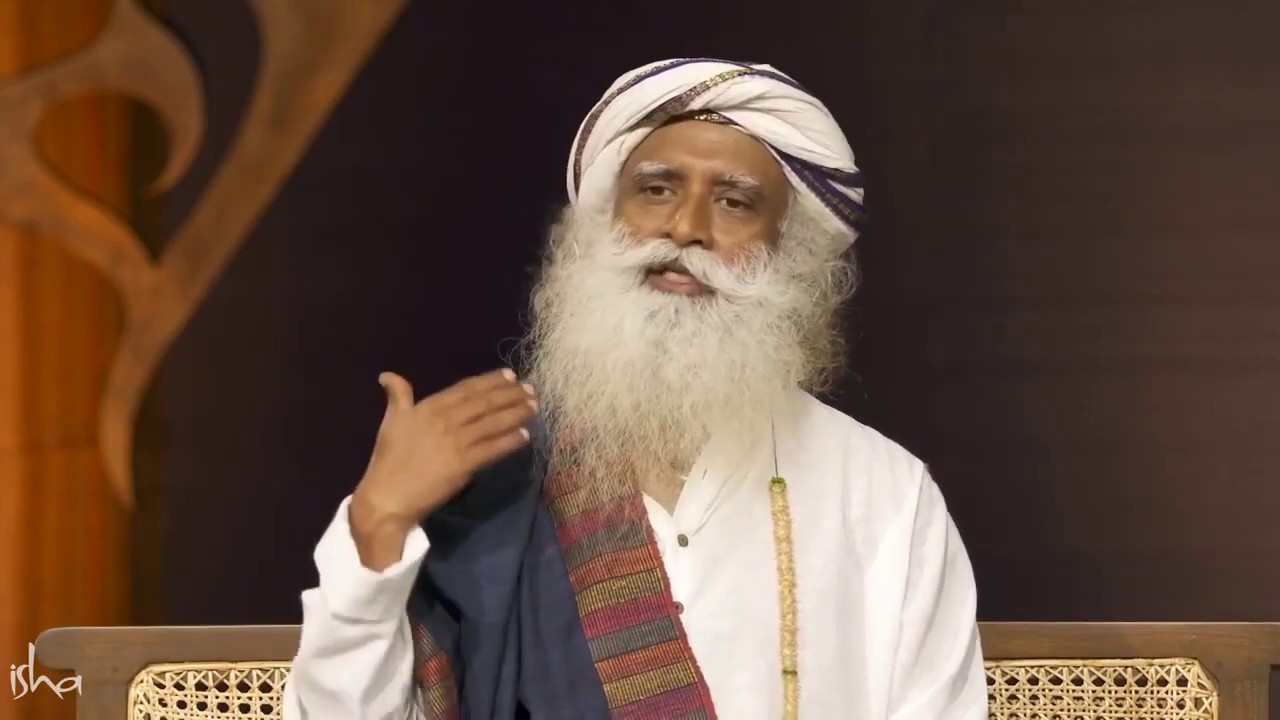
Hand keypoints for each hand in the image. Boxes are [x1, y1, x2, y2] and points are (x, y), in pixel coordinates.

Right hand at [349, 368, 536, 568]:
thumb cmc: (388, 459)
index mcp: (430, 407)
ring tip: (535, 407)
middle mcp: (447, 420)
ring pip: (493, 423)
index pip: (467, 389)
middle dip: (511, 394)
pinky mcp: (465, 465)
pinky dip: (510, 441)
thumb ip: (397, 396)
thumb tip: (387, 375)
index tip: (511, 375)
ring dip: (516, 414)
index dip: (491, 381)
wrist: (387, 496)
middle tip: (531, 389)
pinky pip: (493, 449)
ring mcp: (457, 442)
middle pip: (485, 403)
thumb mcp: (391, 421)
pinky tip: (526, 436)